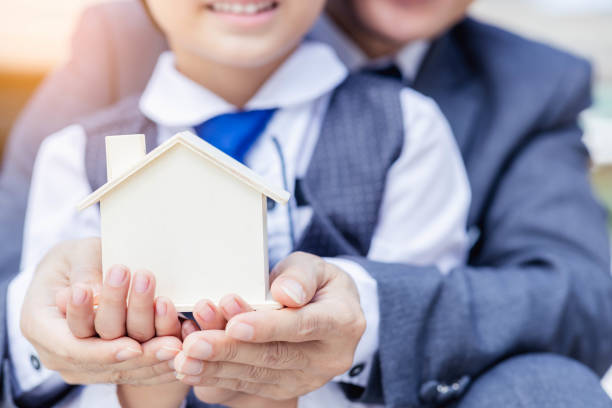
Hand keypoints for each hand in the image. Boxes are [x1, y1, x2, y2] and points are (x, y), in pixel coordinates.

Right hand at [20, 238, 179, 384]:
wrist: (75, 273)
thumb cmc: (75, 258)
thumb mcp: (75, 252)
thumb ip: (85, 270)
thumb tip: (96, 293)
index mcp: (40, 324)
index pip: (72, 347)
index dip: (103, 351)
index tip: (132, 347)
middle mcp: (58, 352)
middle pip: (103, 361)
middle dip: (139, 349)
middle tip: (170, 341)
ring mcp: (84, 363)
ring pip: (124, 368)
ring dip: (154, 355)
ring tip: (179, 341)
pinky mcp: (108, 364)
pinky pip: (136, 371)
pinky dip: (161, 364)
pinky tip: (183, 351)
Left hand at [174, 252, 365, 402]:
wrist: (328, 311)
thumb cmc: (316, 284)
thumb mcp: (315, 267)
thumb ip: (300, 276)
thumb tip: (287, 294)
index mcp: (343, 323)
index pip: (303, 326)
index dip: (268, 327)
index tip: (235, 324)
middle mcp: (329, 358)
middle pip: (275, 356)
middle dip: (230, 350)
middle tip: (194, 344)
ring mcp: (308, 378)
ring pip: (257, 375)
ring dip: (217, 368)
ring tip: (184, 359)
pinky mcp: (286, 389)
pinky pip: (249, 386)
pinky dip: (218, 378)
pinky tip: (192, 371)